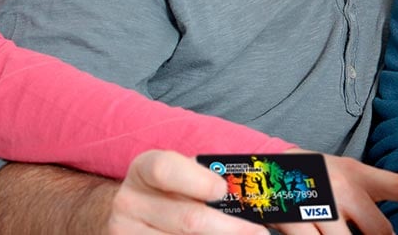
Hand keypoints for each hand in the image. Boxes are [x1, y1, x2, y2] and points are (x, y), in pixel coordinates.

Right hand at [108, 149, 267, 234]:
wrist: (131, 218)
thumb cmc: (169, 192)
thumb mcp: (181, 175)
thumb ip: (213, 175)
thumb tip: (270, 177)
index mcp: (145, 169)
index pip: (164, 169)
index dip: (196, 180)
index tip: (223, 190)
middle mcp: (130, 202)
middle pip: (188, 219)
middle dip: (232, 228)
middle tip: (260, 232)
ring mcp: (127, 232)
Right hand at [275, 151, 397, 234]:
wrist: (266, 168)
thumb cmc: (317, 173)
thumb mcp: (350, 170)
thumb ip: (383, 186)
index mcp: (359, 176)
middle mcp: (343, 190)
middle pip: (381, 232)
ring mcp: (319, 208)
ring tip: (345, 232)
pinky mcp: (295, 223)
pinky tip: (321, 234)